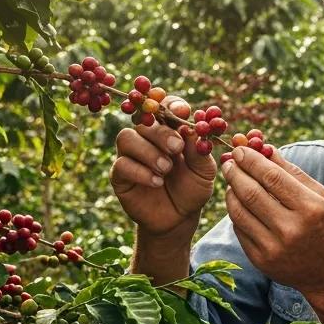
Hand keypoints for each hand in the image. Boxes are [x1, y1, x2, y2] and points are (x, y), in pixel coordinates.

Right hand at [110, 99, 216, 238]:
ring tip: (166, 169)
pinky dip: (141, 172)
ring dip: (149, 152)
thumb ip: (199, 150)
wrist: (180, 218)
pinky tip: (157, 182)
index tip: (182, 111)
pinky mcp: (120, 175)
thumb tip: (195, 129)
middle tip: (177, 147)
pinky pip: (122, 164)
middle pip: (143, 121)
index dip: (171, 105)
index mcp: (169, 131)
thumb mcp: (204, 171)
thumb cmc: (192, 190)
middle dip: (161, 132)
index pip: (164, 108)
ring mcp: (131, 155)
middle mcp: (147, 139)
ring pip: (127, 137)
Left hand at [221, 146, 323, 295]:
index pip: (272, 177)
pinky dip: (235, 212)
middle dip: (235, 172)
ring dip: (230, 191)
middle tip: (229, 162)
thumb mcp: (319, 197)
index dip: (251, 160)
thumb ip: (292, 172)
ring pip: (239, 211)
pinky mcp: (261, 261)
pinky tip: (239, 203)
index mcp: (310, 209)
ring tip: (232, 181)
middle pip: (251, 193)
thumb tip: (264, 148)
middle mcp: (291, 230)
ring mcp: (273, 248)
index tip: (240, 149)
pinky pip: (239, 230)